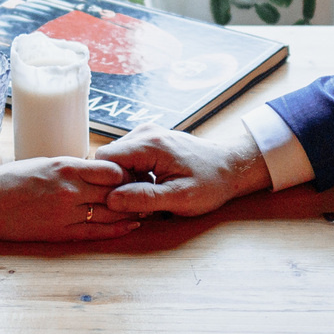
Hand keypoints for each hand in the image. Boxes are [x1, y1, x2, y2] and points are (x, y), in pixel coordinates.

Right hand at [0, 156, 137, 241]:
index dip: (128, 171)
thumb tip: (98, 168)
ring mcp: (66, 214)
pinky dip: (118, 230)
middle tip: (150, 189)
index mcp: (65, 167)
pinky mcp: (60, 234)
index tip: (138, 170)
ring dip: (131, 211)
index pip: (111, 169)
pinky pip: (97, 233)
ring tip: (146, 208)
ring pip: (110, 213)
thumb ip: (72, 167)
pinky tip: (131, 226)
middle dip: (135, 190)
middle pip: (115, 191)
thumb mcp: (44, 162)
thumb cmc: (9, 179)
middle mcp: (69, 190)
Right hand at [97, 123, 269, 217]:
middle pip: (107, 159)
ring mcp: (146, 133)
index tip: (127, 199)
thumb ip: (145, 198)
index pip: (103, 160)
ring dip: (125, 179)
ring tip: (149, 192)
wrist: (230, 167)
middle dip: (116, 183)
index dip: (108, 183)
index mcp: (150, 144)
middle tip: (139, 200)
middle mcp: (144, 132)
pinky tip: (151, 184)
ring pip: (115, 159)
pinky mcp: (149, 139)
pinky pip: (127, 158)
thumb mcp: (180, 198)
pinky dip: (132, 174)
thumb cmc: (210, 183)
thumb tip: (111, 200)